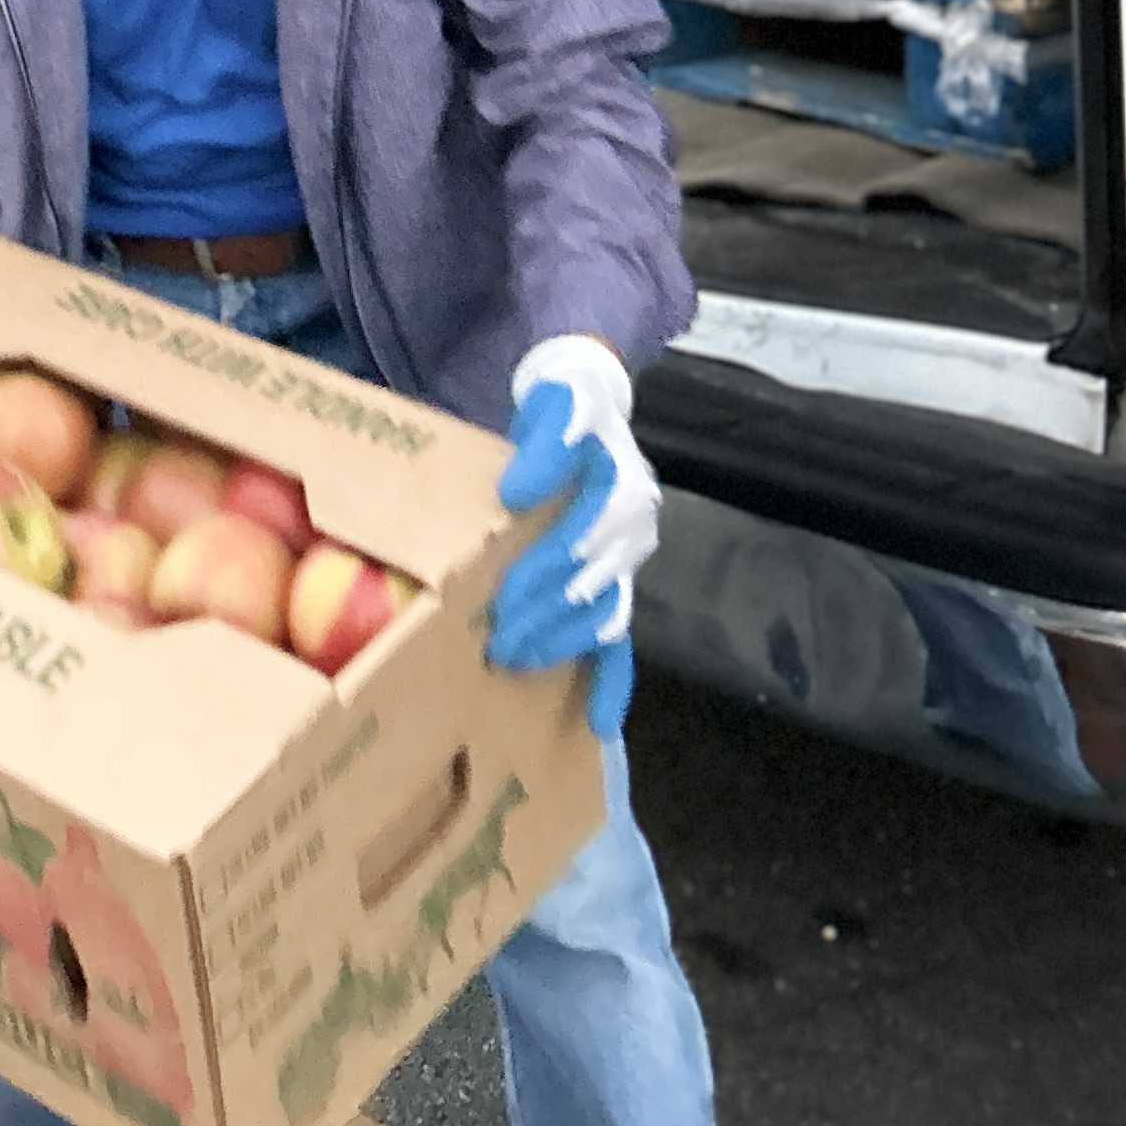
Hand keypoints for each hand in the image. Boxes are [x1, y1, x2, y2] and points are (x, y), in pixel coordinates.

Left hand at [487, 336, 658, 737]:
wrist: (587, 406)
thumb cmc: (563, 408)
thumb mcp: (555, 402)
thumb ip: (545, 440)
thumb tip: (515, 495)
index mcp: (622, 484)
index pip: (583, 532)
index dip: (542, 560)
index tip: (500, 589)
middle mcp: (634, 528)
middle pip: (586, 580)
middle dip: (538, 608)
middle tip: (491, 633)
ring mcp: (628, 563)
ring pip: (600, 615)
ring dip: (557, 641)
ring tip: (509, 657)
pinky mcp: (617, 587)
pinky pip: (621, 642)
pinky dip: (613, 682)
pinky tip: (597, 722)